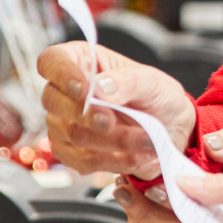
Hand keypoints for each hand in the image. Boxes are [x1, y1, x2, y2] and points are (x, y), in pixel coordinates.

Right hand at [38, 41, 196, 176]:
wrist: (169, 130)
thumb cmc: (156, 96)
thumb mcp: (152, 82)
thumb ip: (128, 81)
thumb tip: (100, 87)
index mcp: (81, 62)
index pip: (52, 61)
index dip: (61, 74)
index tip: (84, 90)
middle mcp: (65, 93)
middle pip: (53, 100)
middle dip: (87, 115)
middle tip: (112, 122)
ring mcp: (64, 124)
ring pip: (74, 135)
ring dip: (113, 141)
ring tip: (145, 140)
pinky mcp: (72, 153)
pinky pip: (81, 161)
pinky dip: (112, 161)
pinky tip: (135, 156)